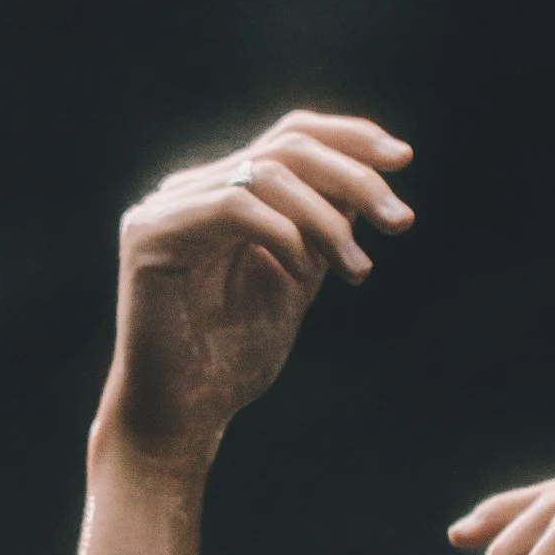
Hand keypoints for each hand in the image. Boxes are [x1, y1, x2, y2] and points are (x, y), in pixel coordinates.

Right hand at [93, 110, 412, 477]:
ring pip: (266, 172)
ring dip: (327, 219)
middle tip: (400, 221)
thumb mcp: (297, 279)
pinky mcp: (149, 234)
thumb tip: (370, 176)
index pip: (291, 137)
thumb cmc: (232, 360)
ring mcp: (165, 208)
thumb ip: (322, 228)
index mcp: (222, 194)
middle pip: (286, 144)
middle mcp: (190, 190)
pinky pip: (233, 207)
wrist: (183, 417)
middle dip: (355, 176)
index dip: (351, 138)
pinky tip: (299, 273)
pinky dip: (282, 234)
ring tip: (356, 270)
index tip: (404, 158)